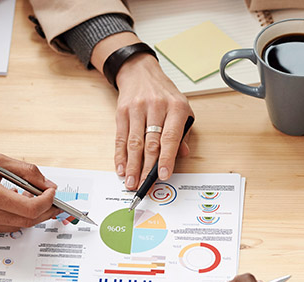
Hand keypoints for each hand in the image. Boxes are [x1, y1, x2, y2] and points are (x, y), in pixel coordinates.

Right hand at [0, 150, 59, 240]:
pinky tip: (4, 207)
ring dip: (26, 215)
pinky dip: (7, 220)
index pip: (31, 209)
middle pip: (26, 221)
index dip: (47, 202)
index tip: (52, 194)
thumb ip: (26, 172)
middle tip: (50, 201)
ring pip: (13, 228)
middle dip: (43, 211)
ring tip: (27, 200)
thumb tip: (48, 185)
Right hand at [115, 54, 193, 189]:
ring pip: (134, 143)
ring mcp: (137, 109)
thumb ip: (183, 133)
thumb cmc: (165, 95)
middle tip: (144, 185)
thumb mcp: (182, 109)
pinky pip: (121, 138)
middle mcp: (156, 107)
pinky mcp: (122, 112)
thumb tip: (182, 155)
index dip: (167, 158)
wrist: (141, 73)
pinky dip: (120, 155)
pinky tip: (121, 168)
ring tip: (131, 182)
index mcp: (176, 107)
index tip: (164, 175)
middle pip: (150, 143)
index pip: (171, 137)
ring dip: (132, 165)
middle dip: (147, 168)